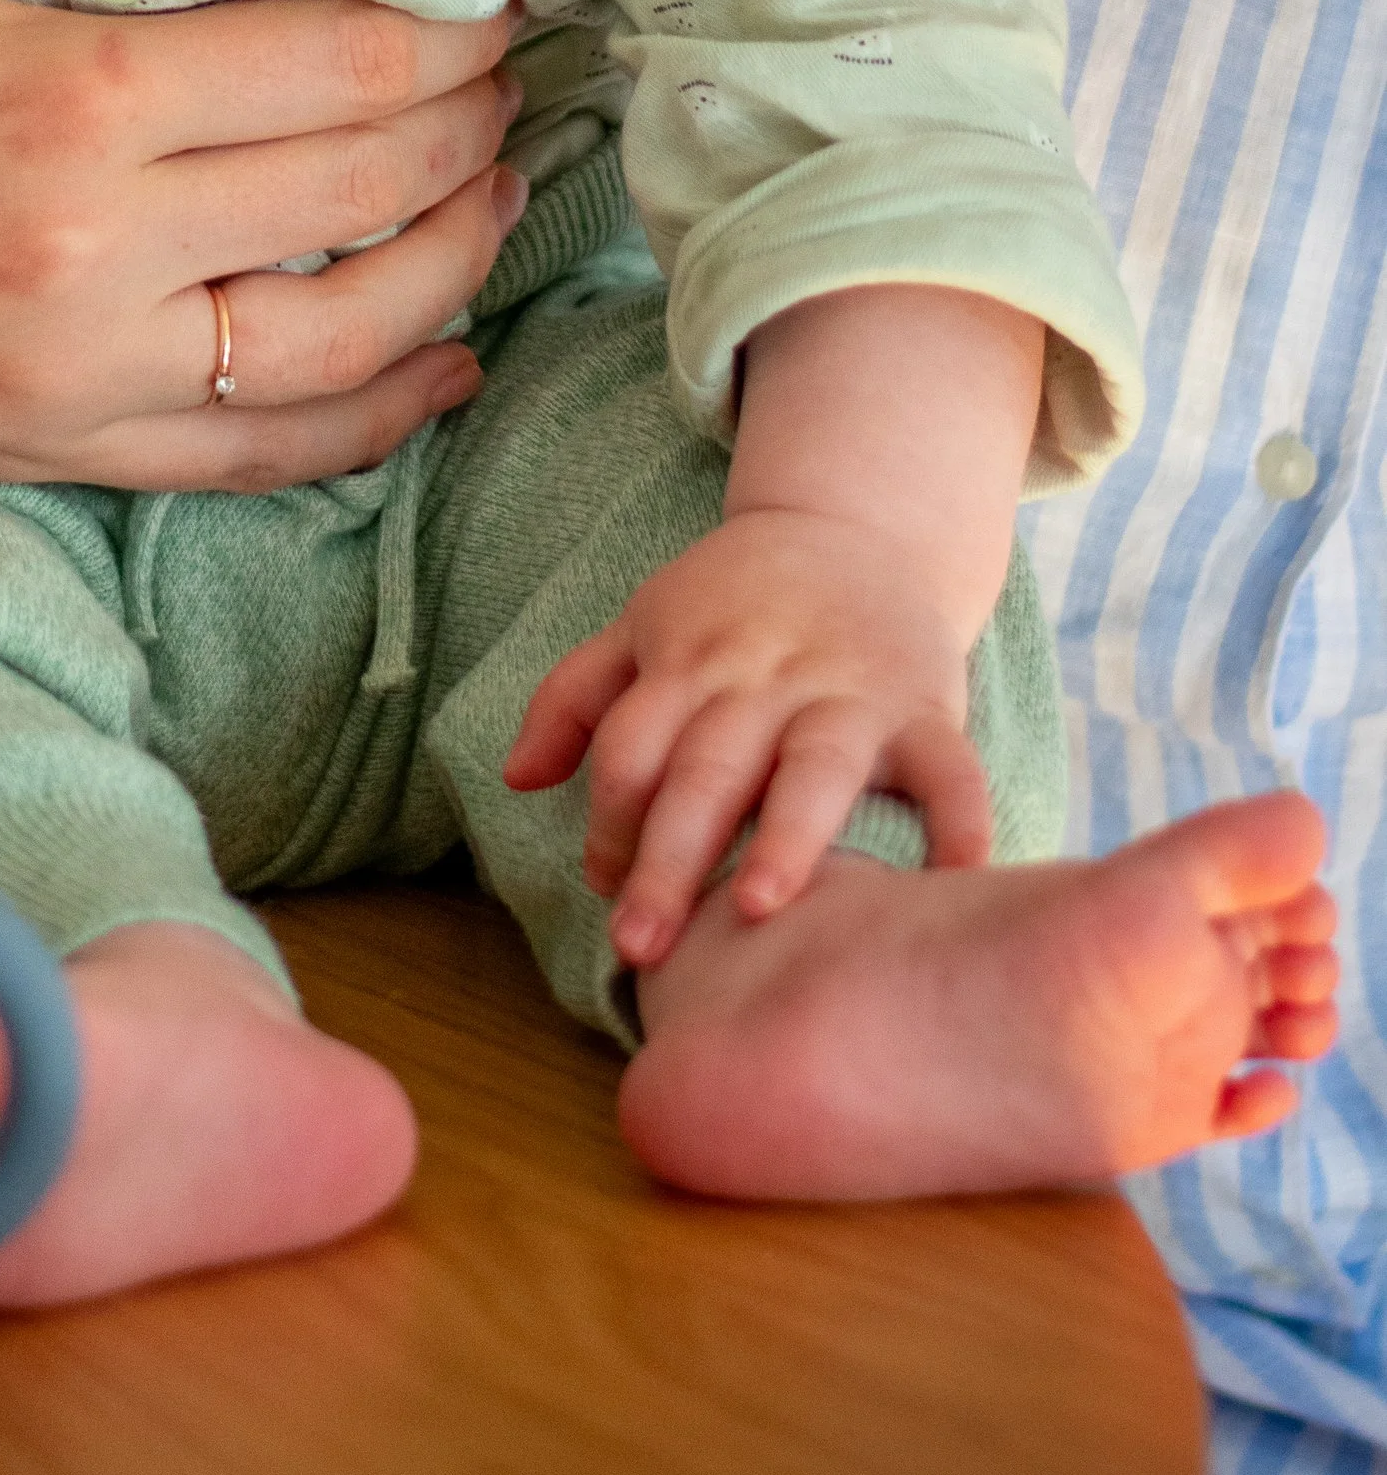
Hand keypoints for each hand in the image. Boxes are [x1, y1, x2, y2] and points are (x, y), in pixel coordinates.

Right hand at [0, 0, 520, 486]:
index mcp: (65, 101)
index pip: (341, 68)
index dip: (453, 28)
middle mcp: (98, 256)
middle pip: (366, 190)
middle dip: (472, 126)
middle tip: (522, 66)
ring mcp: (81, 373)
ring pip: (346, 338)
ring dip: (453, 263)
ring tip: (500, 188)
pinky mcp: (53, 445)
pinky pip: (260, 454)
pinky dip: (373, 413)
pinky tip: (438, 359)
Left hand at [503, 511, 991, 970]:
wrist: (857, 528)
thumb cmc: (735, 600)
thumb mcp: (644, 624)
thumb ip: (575, 697)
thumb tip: (516, 778)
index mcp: (687, 664)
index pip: (632, 747)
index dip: (611, 820)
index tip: (604, 889)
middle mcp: (763, 682)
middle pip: (706, 769)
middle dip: (670, 858)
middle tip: (640, 946)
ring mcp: (848, 694)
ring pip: (815, 767)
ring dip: (786, 834)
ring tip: (760, 906)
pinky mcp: (927, 708)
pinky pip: (949, 767)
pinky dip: (959, 820)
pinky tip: (952, 882)